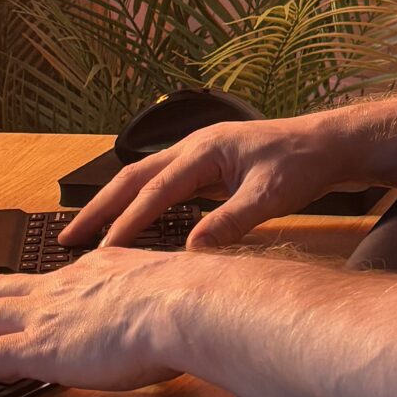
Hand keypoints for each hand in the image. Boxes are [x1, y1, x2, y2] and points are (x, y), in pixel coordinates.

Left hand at [0, 250, 209, 396]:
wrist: (185, 304)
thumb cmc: (193, 305)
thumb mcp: (174, 295)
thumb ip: (161, 306)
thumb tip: (176, 320)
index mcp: (96, 271)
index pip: (43, 280)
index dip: (17, 293)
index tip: (4, 303)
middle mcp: (61, 287)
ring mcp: (43, 315)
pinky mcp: (33, 348)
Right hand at [60, 110, 358, 251]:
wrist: (328, 144)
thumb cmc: (303, 165)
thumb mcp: (270, 197)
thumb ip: (231, 222)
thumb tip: (191, 252)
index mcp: (204, 151)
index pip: (155, 190)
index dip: (127, 221)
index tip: (102, 250)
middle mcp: (193, 148)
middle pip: (133, 178)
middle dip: (99, 208)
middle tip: (67, 238)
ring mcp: (198, 155)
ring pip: (143, 180)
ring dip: (114, 205)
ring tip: (86, 234)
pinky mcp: (207, 167)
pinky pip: (161, 185)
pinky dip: (139, 204)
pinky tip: (131, 225)